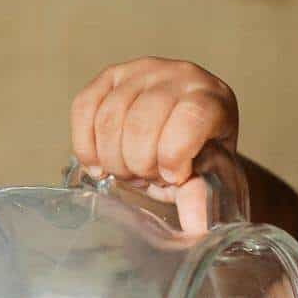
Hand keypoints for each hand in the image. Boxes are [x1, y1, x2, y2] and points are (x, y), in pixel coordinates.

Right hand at [70, 56, 238, 230]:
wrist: (184, 137)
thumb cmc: (199, 159)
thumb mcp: (207, 179)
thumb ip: (201, 197)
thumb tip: (197, 226)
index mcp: (213, 99)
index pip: (190, 119)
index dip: (174, 155)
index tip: (173, 177)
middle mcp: (180, 75)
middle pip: (143, 122)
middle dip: (139, 163)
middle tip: (147, 178)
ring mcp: (143, 71)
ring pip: (110, 117)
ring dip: (113, 157)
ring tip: (128, 171)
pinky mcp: (111, 76)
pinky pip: (84, 107)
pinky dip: (86, 143)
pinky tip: (99, 164)